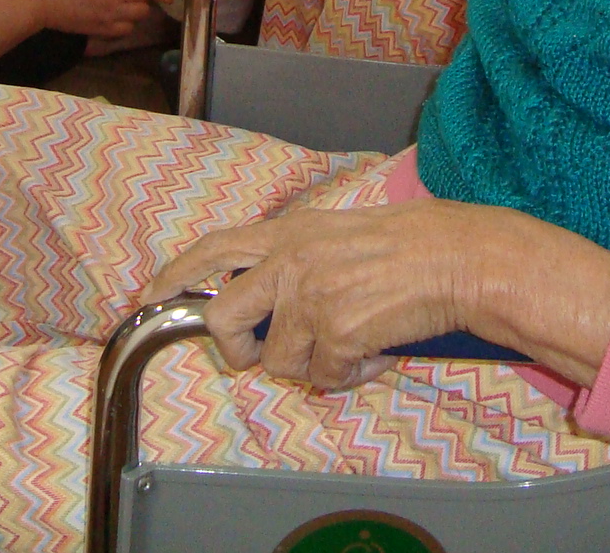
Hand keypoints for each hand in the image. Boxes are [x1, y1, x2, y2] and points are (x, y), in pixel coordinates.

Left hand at [141, 202, 487, 388]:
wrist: (456, 256)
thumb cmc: (409, 242)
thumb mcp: (335, 231)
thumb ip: (294, 256)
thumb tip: (267, 297)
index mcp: (289, 233)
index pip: (214, 248)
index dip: (176, 273)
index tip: (153, 294)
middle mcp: (290, 263)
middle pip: (223, 318)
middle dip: (236, 349)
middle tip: (260, 354)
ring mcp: (310, 300)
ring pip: (278, 361)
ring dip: (313, 364)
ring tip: (351, 342)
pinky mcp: (336, 334)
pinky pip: (324, 378)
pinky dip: (351, 375)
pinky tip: (375, 351)